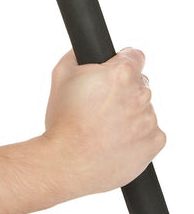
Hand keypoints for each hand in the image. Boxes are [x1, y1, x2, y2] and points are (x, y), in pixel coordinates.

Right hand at [42, 47, 166, 198]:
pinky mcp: (154, 143)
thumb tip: (85, 50)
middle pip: (138, 85)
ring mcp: (149, 120)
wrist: (66, 162)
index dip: (120, 63)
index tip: (111, 74)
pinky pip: (151, 134)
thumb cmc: (63, 122)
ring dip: (129, 115)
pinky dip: (137, 136)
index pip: (135, 55)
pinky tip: (115, 141)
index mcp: (120, 74)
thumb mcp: (60, 76)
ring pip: (144, 110)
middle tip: (99, 107)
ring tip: (104, 128)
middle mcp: (139, 94)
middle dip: (121, 92)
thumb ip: (77, 56)